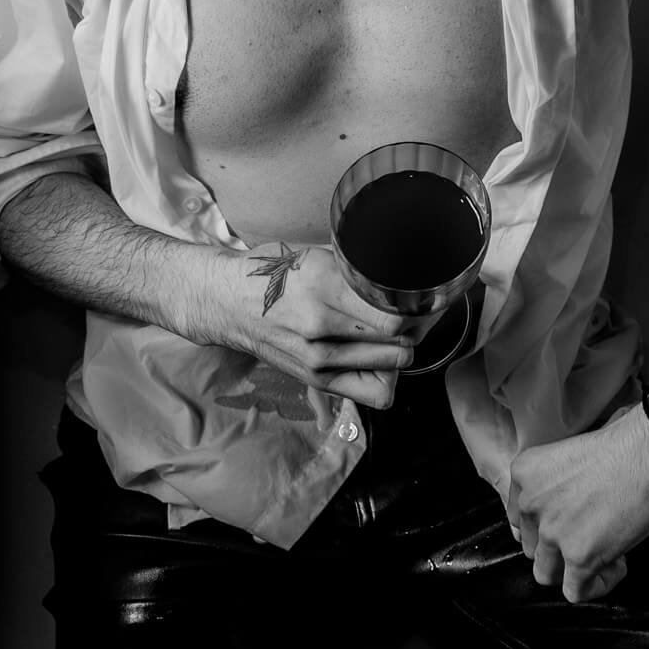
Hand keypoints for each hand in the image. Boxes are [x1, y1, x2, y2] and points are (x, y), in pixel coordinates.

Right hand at [191, 240, 415, 407]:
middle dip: (415, 328)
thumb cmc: (271, 274)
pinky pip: (373, 392)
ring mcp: (317, 360)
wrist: (224, 303)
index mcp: (322, 287)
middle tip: (416, 314)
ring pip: (393, 368)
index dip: (418, 307)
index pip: (394, 315)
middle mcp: (321, 328)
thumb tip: (403, 277)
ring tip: (398, 334)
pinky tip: (380, 358)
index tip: (424, 297)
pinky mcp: (316, 380)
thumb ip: (358, 270)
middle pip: (399, 343)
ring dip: (402, 350)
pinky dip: (386, 376)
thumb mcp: (316, 256)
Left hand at [506, 399, 648, 604]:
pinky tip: (618, 562)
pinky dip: (598, 584)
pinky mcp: (579, 556)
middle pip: (533, 547)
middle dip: (562, 547)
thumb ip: (558, 482)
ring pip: (547, 573)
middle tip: (595, 533)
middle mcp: (531, 504)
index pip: (520, 519)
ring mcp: (552, 532)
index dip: (548, 526)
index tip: (574, 521)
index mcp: (525, 474)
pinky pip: (576, 592)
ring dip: (575, 568)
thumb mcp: (572, 452)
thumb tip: (569, 508)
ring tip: (606, 549)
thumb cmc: (627, 443)